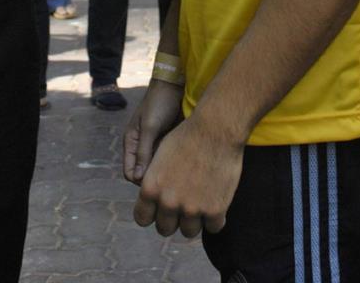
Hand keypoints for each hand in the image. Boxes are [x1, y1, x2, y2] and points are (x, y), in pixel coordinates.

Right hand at [123, 80, 183, 184]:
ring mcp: (154, 144)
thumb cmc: (159, 103)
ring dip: (164, 170)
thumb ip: (143, 151)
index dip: (140, 181)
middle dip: (154, 177)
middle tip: (170, 177)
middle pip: (143, 172)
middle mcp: (141, 146)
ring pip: (156, 167)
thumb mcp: (150, 127)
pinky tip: (182, 161)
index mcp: (131, 142)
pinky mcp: (167, 141)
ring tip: (178, 169)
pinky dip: (172, 161)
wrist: (174, 85)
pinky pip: (166, 158)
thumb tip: (138, 178)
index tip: (157, 180)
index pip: (130, 172)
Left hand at [132, 109, 243, 237]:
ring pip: (188, 232)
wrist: (216, 127)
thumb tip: (154, 197)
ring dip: (194, 221)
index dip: (152, 214)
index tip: (160, 209)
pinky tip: (217, 204)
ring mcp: (192, 209)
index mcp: (150, 188)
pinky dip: (215, 218)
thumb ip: (155, 180)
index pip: (142, 218)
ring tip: (201, 205)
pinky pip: (213, 228)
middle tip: (182, 206)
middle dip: (172, 219)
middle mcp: (168, 202)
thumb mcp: (160, 156)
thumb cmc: (189, 135)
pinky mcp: (215, 210)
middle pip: (165, 228)